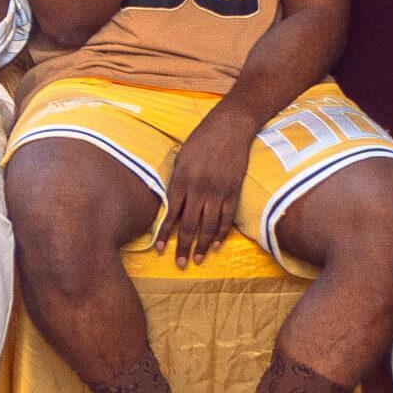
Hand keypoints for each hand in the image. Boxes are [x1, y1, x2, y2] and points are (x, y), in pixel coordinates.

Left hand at [155, 106, 251, 266]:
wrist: (229, 128)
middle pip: (189, 225)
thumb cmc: (200, 141)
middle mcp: (198, 189)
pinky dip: (221, 233)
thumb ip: (176, 182)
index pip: (170, 214)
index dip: (164, 234)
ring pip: (209, 226)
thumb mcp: (181, 159)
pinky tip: (216, 245)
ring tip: (198, 260)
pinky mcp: (234, 191)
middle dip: (183, 247)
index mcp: (181, 180)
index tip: (159, 249)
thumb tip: (170, 204)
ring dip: (203, 245)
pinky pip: (227, 218)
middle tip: (180, 264)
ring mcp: (217, 192)